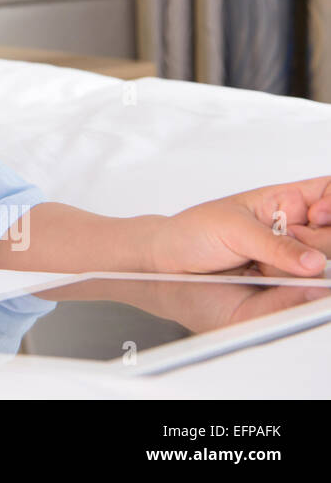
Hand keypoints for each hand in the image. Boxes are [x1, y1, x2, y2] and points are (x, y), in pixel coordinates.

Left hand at [149, 176, 330, 277]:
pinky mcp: (286, 284)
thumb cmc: (192, 233)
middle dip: (314, 242)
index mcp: (285, 201)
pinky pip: (305, 289)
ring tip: (258, 263)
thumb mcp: (234, 229)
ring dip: (298, 268)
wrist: (168, 263)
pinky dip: (292, 286)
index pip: (330, 193)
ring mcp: (293, 258)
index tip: (317, 215)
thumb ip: (276, 246)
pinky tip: (261, 278)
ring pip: (321, 266)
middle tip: (280, 245)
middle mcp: (296, 228)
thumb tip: (314, 263)